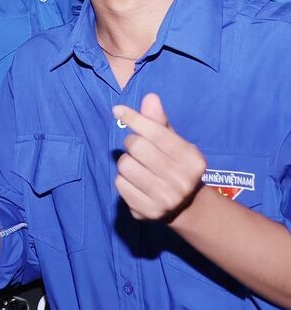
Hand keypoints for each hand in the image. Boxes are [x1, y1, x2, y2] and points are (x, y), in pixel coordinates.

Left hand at [113, 93, 205, 220]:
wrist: (184, 206)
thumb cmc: (174, 164)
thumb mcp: (173, 142)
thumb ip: (159, 121)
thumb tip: (150, 97)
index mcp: (193, 159)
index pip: (157, 132)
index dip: (134, 118)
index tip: (117, 110)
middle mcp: (182, 181)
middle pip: (137, 147)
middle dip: (132, 142)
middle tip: (137, 147)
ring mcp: (166, 199)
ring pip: (125, 165)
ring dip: (126, 162)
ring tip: (139, 167)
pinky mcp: (148, 212)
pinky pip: (120, 184)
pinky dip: (123, 180)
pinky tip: (136, 183)